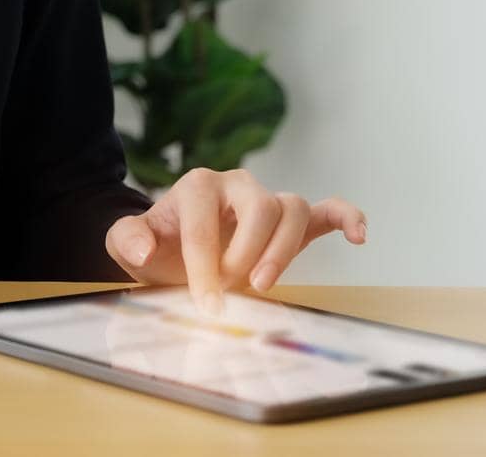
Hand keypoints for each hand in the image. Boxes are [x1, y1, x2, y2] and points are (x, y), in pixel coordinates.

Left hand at [103, 167, 367, 316]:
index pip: (205, 221)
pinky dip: (346, 217)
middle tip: (233, 289)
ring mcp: (267, 201)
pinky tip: (358, 237)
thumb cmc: (155, 245)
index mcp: (197, 186)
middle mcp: (236, 185)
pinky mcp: (291, 222)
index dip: (204, 263)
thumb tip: (146, 248)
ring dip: (284, 248)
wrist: (170, 247)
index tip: (204, 302)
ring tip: (264, 285)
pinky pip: (326, 209)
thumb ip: (127, 240)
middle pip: (259, 206)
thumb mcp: (126, 244)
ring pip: (292, 208)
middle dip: (248, 251)